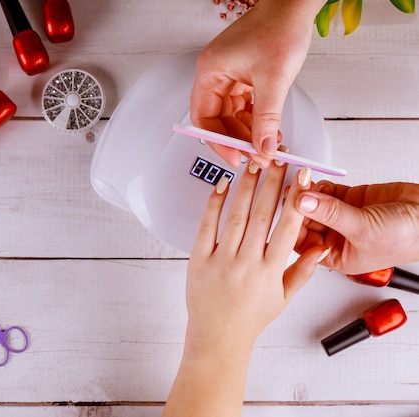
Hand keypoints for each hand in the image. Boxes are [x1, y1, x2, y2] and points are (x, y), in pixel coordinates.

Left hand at [163, 163, 327, 416]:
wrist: (218, 338)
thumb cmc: (251, 318)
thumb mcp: (284, 297)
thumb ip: (303, 270)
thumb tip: (322, 247)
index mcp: (271, 271)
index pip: (287, 227)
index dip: (296, 198)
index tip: (302, 175)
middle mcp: (247, 263)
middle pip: (262, 215)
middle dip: (273, 183)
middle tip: (278, 158)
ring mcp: (221, 260)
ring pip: (237, 216)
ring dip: (247, 187)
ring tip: (254, 164)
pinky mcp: (199, 260)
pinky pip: (206, 226)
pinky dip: (213, 204)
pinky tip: (222, 185)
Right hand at [190, 0, 324, 167]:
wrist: (293, 6)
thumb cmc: (279, 28)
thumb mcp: (273, 80)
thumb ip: (266, 118)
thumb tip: (263, 147)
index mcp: (210, 72)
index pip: (204, 119)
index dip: (218, 142)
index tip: (236, 157)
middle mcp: (215, 75)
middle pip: (217, 120)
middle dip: (237, 140)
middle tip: (256, 155)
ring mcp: (229, 76)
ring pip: (231, 116)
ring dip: (248, 132)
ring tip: (266, 143)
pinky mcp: (242, 76)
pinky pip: (243, 106)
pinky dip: (254, 119)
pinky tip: (268, 128)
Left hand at [294, 181, 418, 274]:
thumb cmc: (407, 238)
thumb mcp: (363, 228)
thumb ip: (331, 213)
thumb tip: (302, 201)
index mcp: (336, 256)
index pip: (302, 242)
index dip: (291, 225)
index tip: (284, 208)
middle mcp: (336, 238)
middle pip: (304, 221)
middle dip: (296, 205)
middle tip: (290, 188)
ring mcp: (341, 217)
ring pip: (313, 204)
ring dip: (306, 192)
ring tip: (300, 179)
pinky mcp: (350, 199)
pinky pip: (326, 191)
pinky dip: (319, 185)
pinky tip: (316, 180)